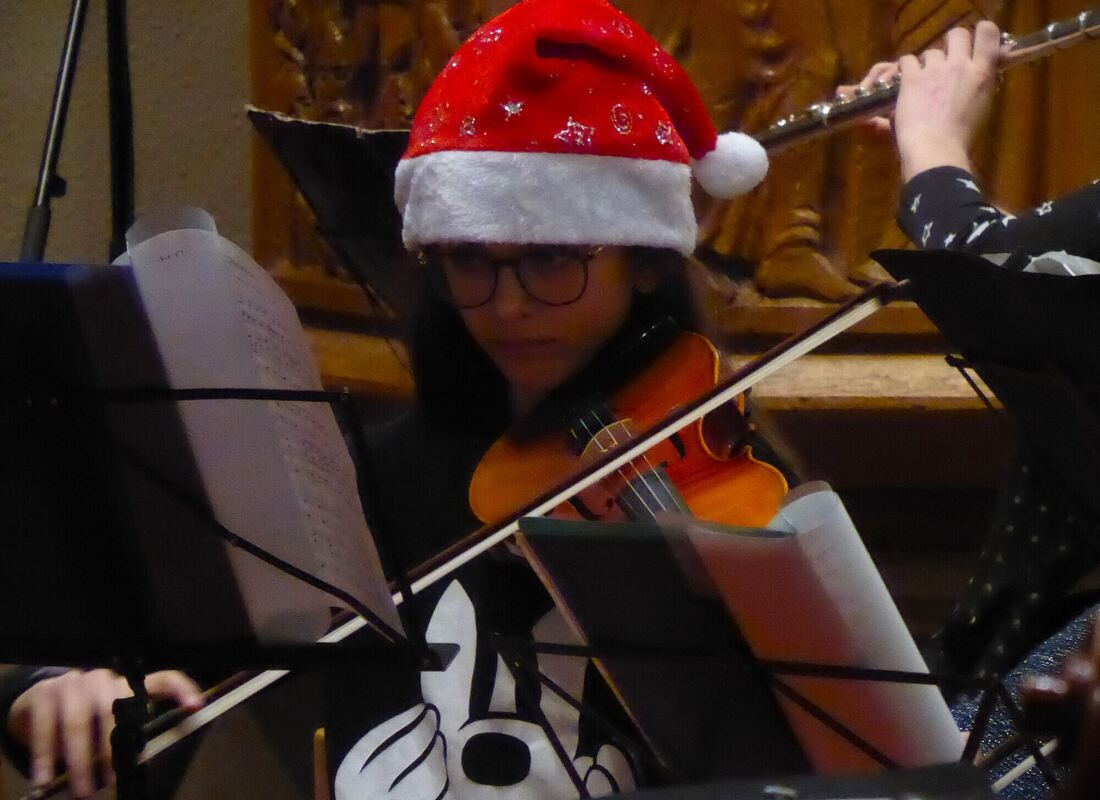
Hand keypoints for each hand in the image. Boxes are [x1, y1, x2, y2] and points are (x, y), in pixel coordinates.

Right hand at [5, 669, 202, 797]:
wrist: (35, 704)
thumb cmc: (83, 721)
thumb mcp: (106, 727)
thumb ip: (126, 738)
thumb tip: (138, 766)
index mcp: (127, 686)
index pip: (162, 680)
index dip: (181, 689)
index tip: (196, 706)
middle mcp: (104, 679)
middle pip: (113, 708)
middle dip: (111, 748)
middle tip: (112, 780)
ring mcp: (73, 682)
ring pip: (78, 720)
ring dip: (79, 759)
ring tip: (83, 791)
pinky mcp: (44, 693)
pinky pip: (46, 726)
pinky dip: (45, 755)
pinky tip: (44, 778)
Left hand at [837, 21, 1000, 180]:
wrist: (937, 150)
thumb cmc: (962, 140)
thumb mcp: (982, 109)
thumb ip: (978, 87)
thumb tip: (974, 80)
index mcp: (983, 74)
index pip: (987, 33)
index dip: (980, 33)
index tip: (973, 44)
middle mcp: (960, 65)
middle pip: (956, 34)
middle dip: (950, 45)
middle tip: (944, 63)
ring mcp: (935, 70)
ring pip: (930, 52)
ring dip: (926, 64)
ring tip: (922, 82)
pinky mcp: (913, 78)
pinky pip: (907, 60)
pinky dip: (905, 69)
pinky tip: (905, 82)